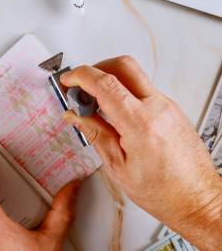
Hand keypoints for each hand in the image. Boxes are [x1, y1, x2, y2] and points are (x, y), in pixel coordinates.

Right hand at [60, 56, 221, 250]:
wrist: (196, 198)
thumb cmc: (164, 192)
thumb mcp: (118, 167)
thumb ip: (95, 134)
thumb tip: (76, 117)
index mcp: (141, 124)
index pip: (106, 85)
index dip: (81, 76)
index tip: (69, 80)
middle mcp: (158, 108)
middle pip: (124, 65)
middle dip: (96, 68)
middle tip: (82, 86)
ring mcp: (167, 105)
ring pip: (133, 75)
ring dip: (109, 81)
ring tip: (96, 104)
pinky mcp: (171, 108)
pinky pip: (142, 89)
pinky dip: (123, 92)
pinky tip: (114, 111)